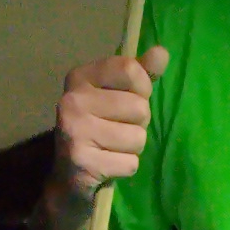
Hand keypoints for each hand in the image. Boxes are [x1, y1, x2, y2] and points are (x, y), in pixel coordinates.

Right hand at [48, 47, 169, 216]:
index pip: (130, 69)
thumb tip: (161, 52)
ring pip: (138, 137)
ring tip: (112, 148)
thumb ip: (140, 74)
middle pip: (139, 107)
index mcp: (80, 77)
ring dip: (133, 147)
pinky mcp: (82, 162)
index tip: (129, 99)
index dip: (142, 88)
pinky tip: (107, 164)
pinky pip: (130, 163)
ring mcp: (74, 131)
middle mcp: (72, 100)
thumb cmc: (100, 128)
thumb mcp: (118, 95)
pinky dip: (124, 167)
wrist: (68, 177)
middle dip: (138, 123)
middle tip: (117, 129)